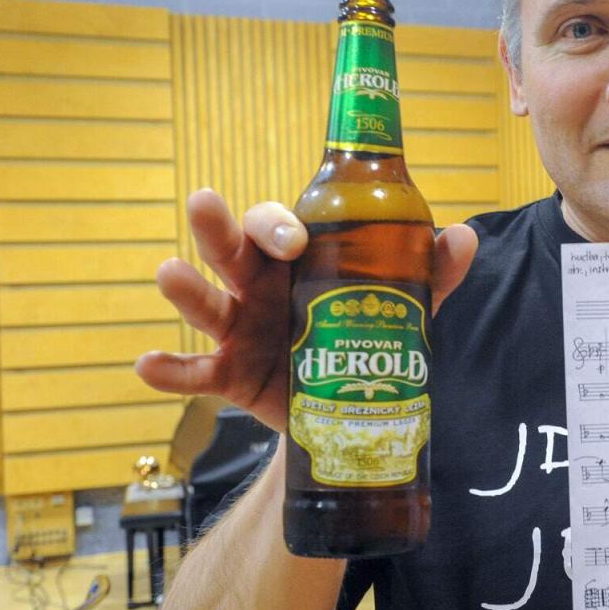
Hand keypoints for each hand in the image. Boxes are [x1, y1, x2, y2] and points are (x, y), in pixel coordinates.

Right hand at [135, 188, 477, 431]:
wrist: (346, 407)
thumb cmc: (361, 332)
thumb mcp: (399, 302)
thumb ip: (429, 271)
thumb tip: (461, 235)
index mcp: (296, 260)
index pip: (277, 226)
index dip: (280, 224)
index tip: (296, 237)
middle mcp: (260, 287)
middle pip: (231, 250)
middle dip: (217, 227)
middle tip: (204, 202)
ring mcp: (242, 331)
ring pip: (207, 305)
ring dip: (185, 290)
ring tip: (167, 274)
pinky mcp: (232, 376)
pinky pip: (195, 373)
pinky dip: (169, 370)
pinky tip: (146, 366)